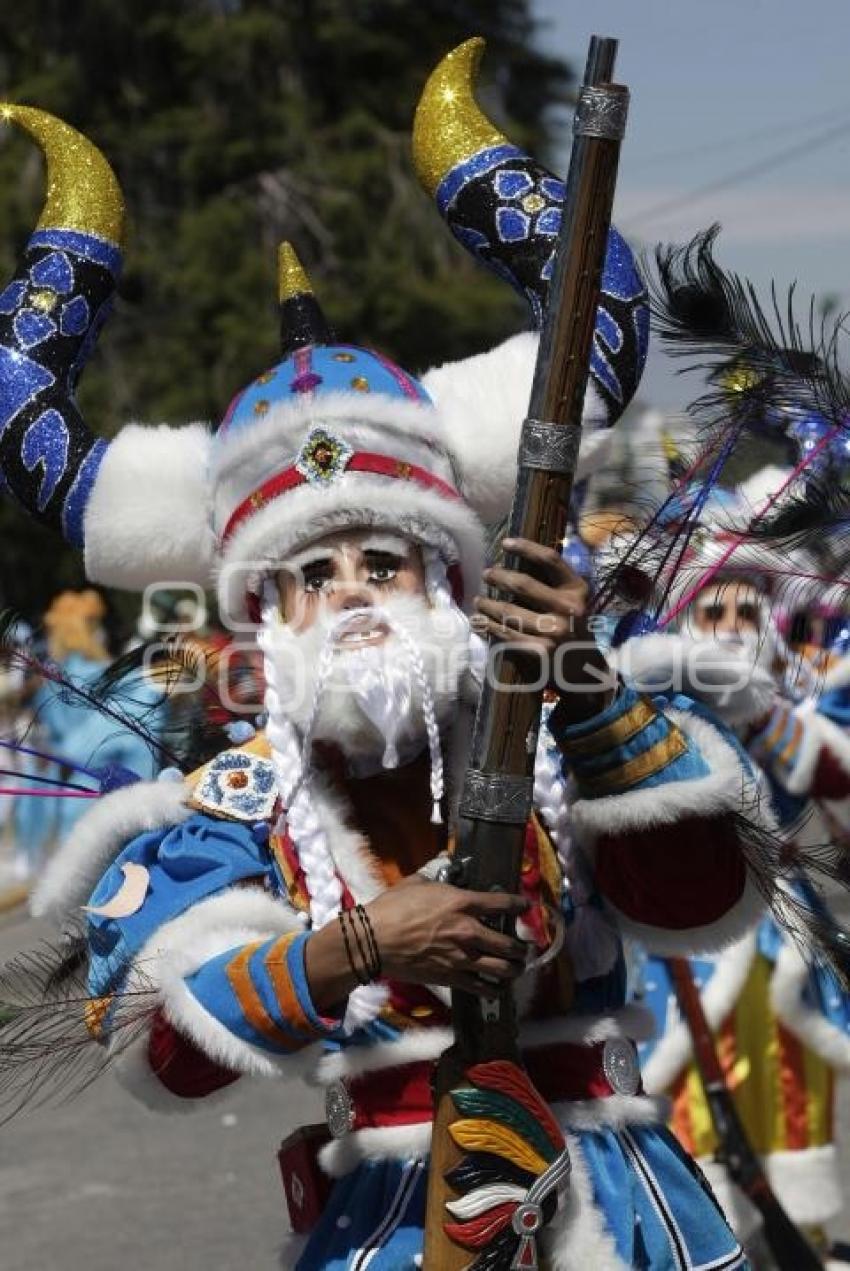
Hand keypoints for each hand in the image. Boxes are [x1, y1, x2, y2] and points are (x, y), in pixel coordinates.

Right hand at [366, 875, 528, 995]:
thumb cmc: (393, 908)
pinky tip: (497, 988)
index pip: (502, 904)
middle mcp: (468, 931)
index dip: (519, 905)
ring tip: (517, 968)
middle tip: (524, 947)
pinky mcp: (451, 978)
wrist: (375, 940)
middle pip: (509, 943)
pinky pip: (481, 987)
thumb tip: (444, 865)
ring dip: (514, 969)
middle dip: (521, 947)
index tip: (526, 907)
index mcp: (462, 904)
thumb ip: (436, 876)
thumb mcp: (417, 883)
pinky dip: (493, 989)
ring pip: (502, 969)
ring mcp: (461, 958)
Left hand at [473, 536, 614, 717]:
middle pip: (524, 584)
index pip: (550, 560)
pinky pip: (506, 634)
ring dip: (488, 604)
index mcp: (577, 590)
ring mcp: (555, 631)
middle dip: (499, 577)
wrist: (585, 670)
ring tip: (479, 601)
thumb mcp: (573, 602)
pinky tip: (479, 621)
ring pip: (510, 611)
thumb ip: (551, 584)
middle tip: (487, 574)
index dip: (526, 547)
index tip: (505, 542)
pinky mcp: (541, 650)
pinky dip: (488, 626)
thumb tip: (510, 563)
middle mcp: (569, 609)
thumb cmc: (572, 628)